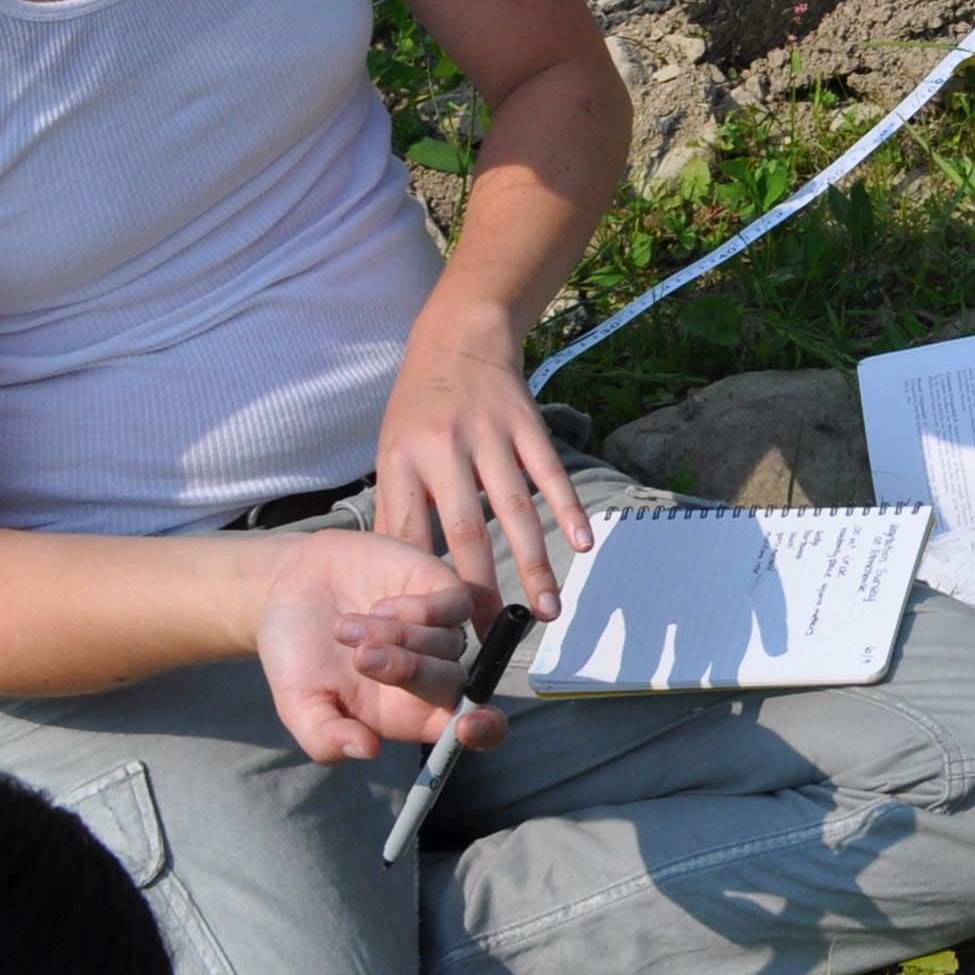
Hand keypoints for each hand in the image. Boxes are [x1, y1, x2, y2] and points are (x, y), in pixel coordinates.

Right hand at [254, 529, 502, 763]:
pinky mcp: (440, 589)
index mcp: (410, 713)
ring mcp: (441, 630)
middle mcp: (433, 673)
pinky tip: (379, 606)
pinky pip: (454, 605)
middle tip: (360, 658)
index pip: (472, 730)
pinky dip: (419, 608)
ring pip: (449, 643)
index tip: (468, 727)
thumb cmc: (298, 655)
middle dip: (410, 672)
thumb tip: (368, 750)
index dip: (484, 732)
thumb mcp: (299, 705)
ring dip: (396, 636)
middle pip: (456, 685)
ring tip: (343, 628)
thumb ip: (325, 737)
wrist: (291, 589)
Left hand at [372, 301, 587, 619]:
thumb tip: (398, 577)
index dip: (421, 585)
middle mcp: (444, 449)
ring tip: (547, 611)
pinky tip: (583, 544)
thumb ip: (397, 510)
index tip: (435, 631)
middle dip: (480, 588)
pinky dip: (568, 508)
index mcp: (402, 461)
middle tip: (493, 636)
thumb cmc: (419, 408)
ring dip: (533, 563)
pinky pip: (550, 472)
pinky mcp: (527, 423)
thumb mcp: (391, 453)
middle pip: (465, 530)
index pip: (411, 535)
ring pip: (514, 509)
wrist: (459, 339)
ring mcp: (490, 434)